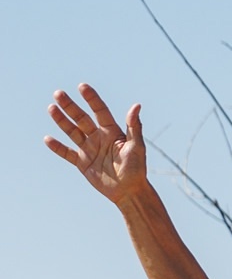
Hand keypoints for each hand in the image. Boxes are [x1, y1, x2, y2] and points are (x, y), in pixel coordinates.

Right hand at [46, 86, 150, 205]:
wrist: (130, 191)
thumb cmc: (137, 168)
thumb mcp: (136, 146)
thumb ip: (134, 127)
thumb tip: (136, 105)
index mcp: (112, 132)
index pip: (100, 111)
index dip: (92, 99)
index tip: (82, 86)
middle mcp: (99, 138)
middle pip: (82, 118)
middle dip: (70, 106)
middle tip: (58, 93)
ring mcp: (89, 149)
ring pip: (72, 132)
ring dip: (61, 120)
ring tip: (51, 108)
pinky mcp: (82, 163)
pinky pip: (67, 153)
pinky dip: (57, 147)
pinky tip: (48, 139)